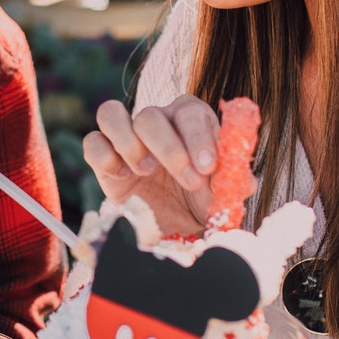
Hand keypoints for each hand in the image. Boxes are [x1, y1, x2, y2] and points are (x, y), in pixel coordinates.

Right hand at [82, 94, 221, 235]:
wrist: (174, 226)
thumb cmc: (199, 201)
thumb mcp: (222, 194)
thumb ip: (234, 182)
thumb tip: (245, 180)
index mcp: (189, 120)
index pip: (189, 112)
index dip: (197, 136)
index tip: (207, 166)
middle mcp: (157, 121)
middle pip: (150, 114)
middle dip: (170, 150)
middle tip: (188, 181)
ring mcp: (126, 136)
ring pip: (111, 113)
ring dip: (130, 145)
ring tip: (147, 172)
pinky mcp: (102, 156)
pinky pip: (93, 141)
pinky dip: (105, 157)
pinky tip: (122, 176)